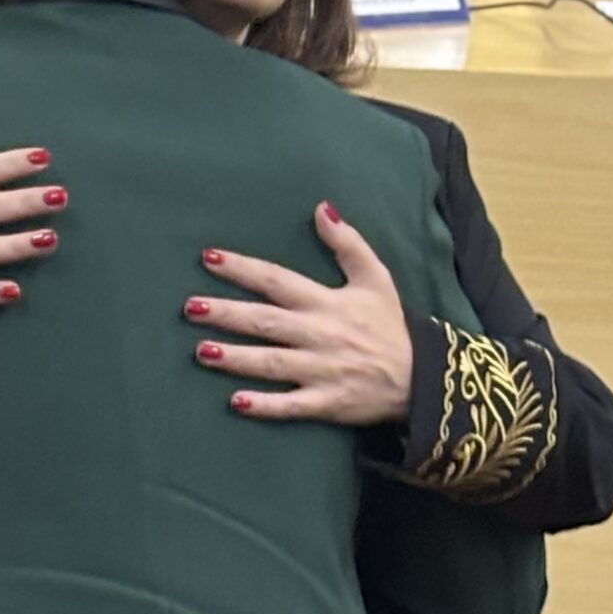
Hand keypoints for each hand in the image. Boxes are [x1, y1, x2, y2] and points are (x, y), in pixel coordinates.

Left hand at [185, 203, 414, 427]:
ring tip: (201, 351)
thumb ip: (347, 243)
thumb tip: (322, 208)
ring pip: (272, 362)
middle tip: (190, 307)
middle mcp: (319, 334)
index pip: (277, 280)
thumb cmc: (389, 325)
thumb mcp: (376, 277)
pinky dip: (266, 405)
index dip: (242, 268)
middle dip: (227, 313)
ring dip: (236, 357)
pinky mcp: (326, 402)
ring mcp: (321, 370)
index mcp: (326, 302)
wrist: (421, 377)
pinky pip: (292, 405)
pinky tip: (237, 402)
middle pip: (265, 321)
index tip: (208, 259)